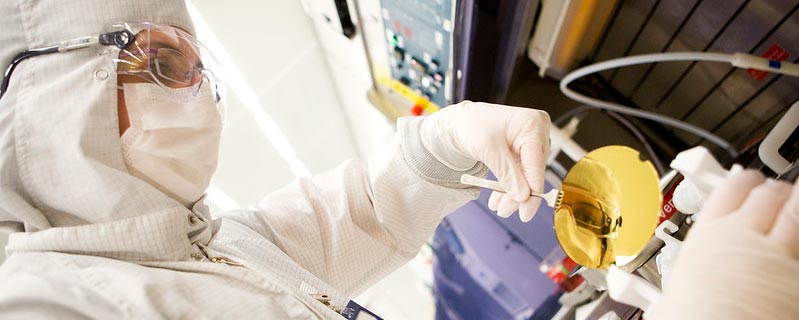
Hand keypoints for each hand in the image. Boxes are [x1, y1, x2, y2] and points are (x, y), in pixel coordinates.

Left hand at [421, 101, 549, 221]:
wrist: (460, 122)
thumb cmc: (472, 125)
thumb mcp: (488, 150)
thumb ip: (507, 173)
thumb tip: (522, 196)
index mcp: (532, 124)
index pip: (537, 162)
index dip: (532, 188)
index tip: (526, 209)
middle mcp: (537, 131)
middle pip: (534, 170)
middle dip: (520, 193)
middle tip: (506, 211)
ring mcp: (531, 140)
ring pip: (527, 174)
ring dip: (513, 193)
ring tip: (499, 207)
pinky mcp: (524, 150)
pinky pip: (520, 172)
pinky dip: (509, 185)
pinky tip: (499, 199)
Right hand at [649, 170, 798, 318]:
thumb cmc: (693, 316)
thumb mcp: (674, 288)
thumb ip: (689, 272)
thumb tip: (675, 289)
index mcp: (708, 235)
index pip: (730, 190)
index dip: (742, 180)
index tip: (746, 179)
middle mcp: (744, 237)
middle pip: (765, 195)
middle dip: (773, 190)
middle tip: (775, 191)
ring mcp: (778, 255)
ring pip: (796, 212)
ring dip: (797, 202)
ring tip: (796, 199)